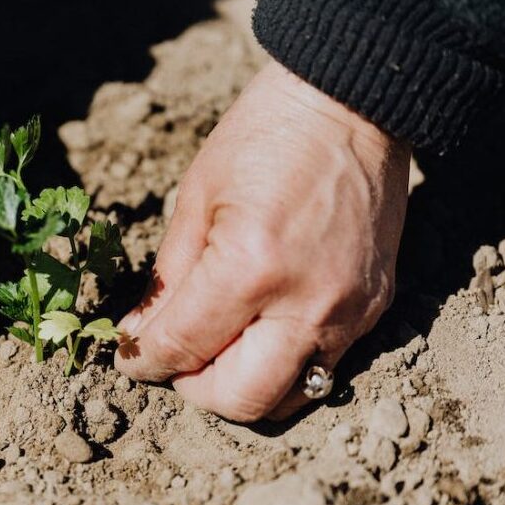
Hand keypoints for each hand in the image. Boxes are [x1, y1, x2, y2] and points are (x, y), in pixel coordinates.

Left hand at [115, 62, 410, 419]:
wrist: (352, 105)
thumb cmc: (264, 136)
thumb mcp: (196, 199)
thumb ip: (167, 278)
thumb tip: (140, 335)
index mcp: (250, 267)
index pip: (183, 348)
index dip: (144, 361)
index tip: (130, 357)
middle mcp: (306, 303)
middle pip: (240, 399)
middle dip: (194, 389)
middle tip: (176, 361)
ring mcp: (348, 311)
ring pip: (288, 398)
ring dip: (242, 387)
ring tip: (218, 350)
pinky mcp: (374, 308)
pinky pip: (323, 366)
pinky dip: (282, 364)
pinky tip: (261, 328)